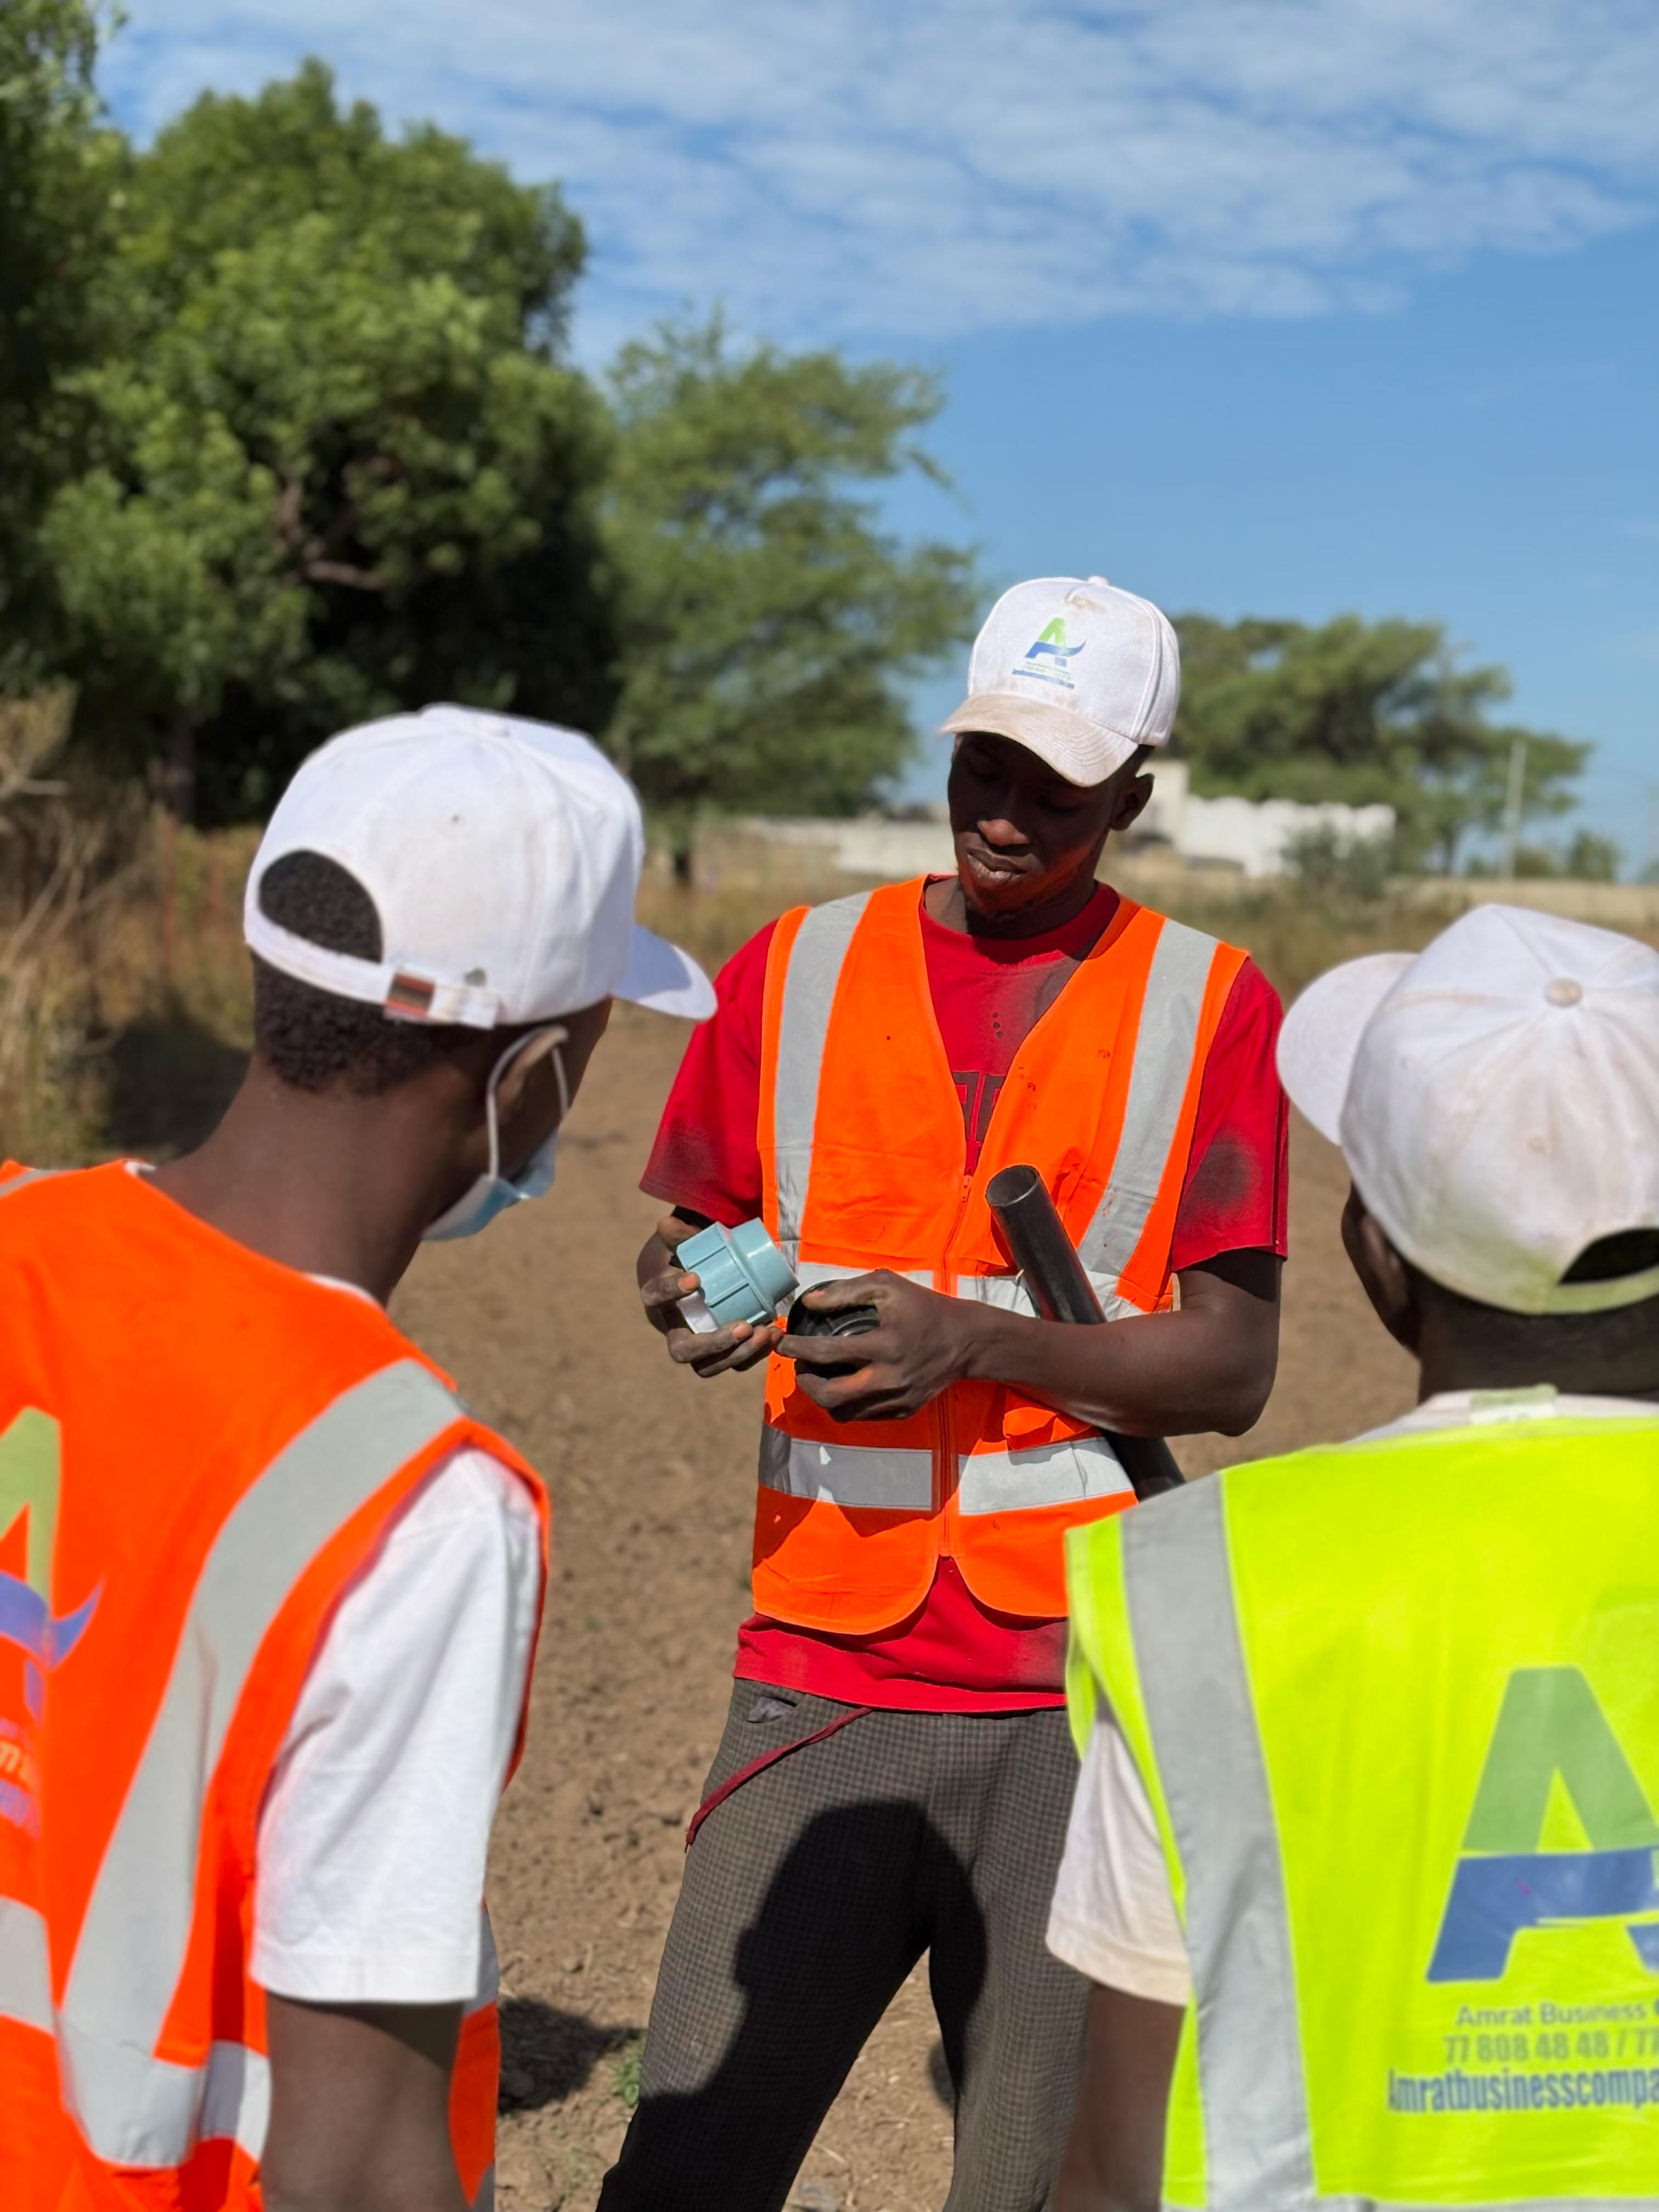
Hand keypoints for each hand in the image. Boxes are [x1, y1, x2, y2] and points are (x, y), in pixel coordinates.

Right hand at [639, 1213, 783, 1378]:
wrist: (696, 1276)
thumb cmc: (687, 1256)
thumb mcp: (679, 1241)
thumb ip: (677, 1232)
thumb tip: (668, 1224)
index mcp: (657, 1299)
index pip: (655, 1297)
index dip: (670, 1291)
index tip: (695, 1278)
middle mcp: (672, 1329)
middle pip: (683, 1350)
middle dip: (714, 1343)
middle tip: (744, 1327)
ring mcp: (695, 1346)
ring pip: (709, 1366)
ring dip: (740, 1354)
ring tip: (766, 1332)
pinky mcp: (719, 1352)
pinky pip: (733, 1362)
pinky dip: (756, 1353)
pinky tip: (775, 1335)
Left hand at [780, 1271, 982, 1422]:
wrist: (967, 1341)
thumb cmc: (924, 1307)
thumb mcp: (887, 1286)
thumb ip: (845, 1292)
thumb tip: (808, 1303)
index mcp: (884, 1345)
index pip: (828, 1352)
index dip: (797, 1348)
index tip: (781, 1341)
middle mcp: (889, 1379)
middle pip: (830, 1396)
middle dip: (805, 1382)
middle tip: (799, 1366)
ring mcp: (897, 1400)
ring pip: (844, 1412)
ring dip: (822, 1396)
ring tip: (818, 1376)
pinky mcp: (903, 1412)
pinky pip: (863, 1416)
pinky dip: (847, 1402)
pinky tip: (845, 1383)